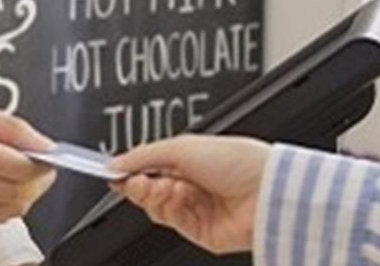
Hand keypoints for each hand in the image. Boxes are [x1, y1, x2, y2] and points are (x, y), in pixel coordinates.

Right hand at [0, 97, 56, 225]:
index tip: (49, 155)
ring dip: (25, 195)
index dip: (44, 163)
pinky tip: (2, 187)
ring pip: (9, 211)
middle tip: (39, 164)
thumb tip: (42, 143)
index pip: (23, 169)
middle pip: (20, 193)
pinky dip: (6, 207)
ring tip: (21, 175)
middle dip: (38, 180)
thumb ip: (10, 127)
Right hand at [108, 135, 271, 254]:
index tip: (114, 171)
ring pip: (158, 208)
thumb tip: (114, 163)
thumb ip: (143, 156)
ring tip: (169, 186)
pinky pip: (173, 223)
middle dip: (141, 184)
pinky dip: (170, 209)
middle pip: (150, 191)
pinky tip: (179, 196)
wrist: (265, 189)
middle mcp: (194, 184)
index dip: (132, 171)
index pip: (150, 168)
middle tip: (139, 180)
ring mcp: (198, 209)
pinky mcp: (202, 232)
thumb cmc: (237, 159)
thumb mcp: (181, 147)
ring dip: (156, 196)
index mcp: (192, 160)